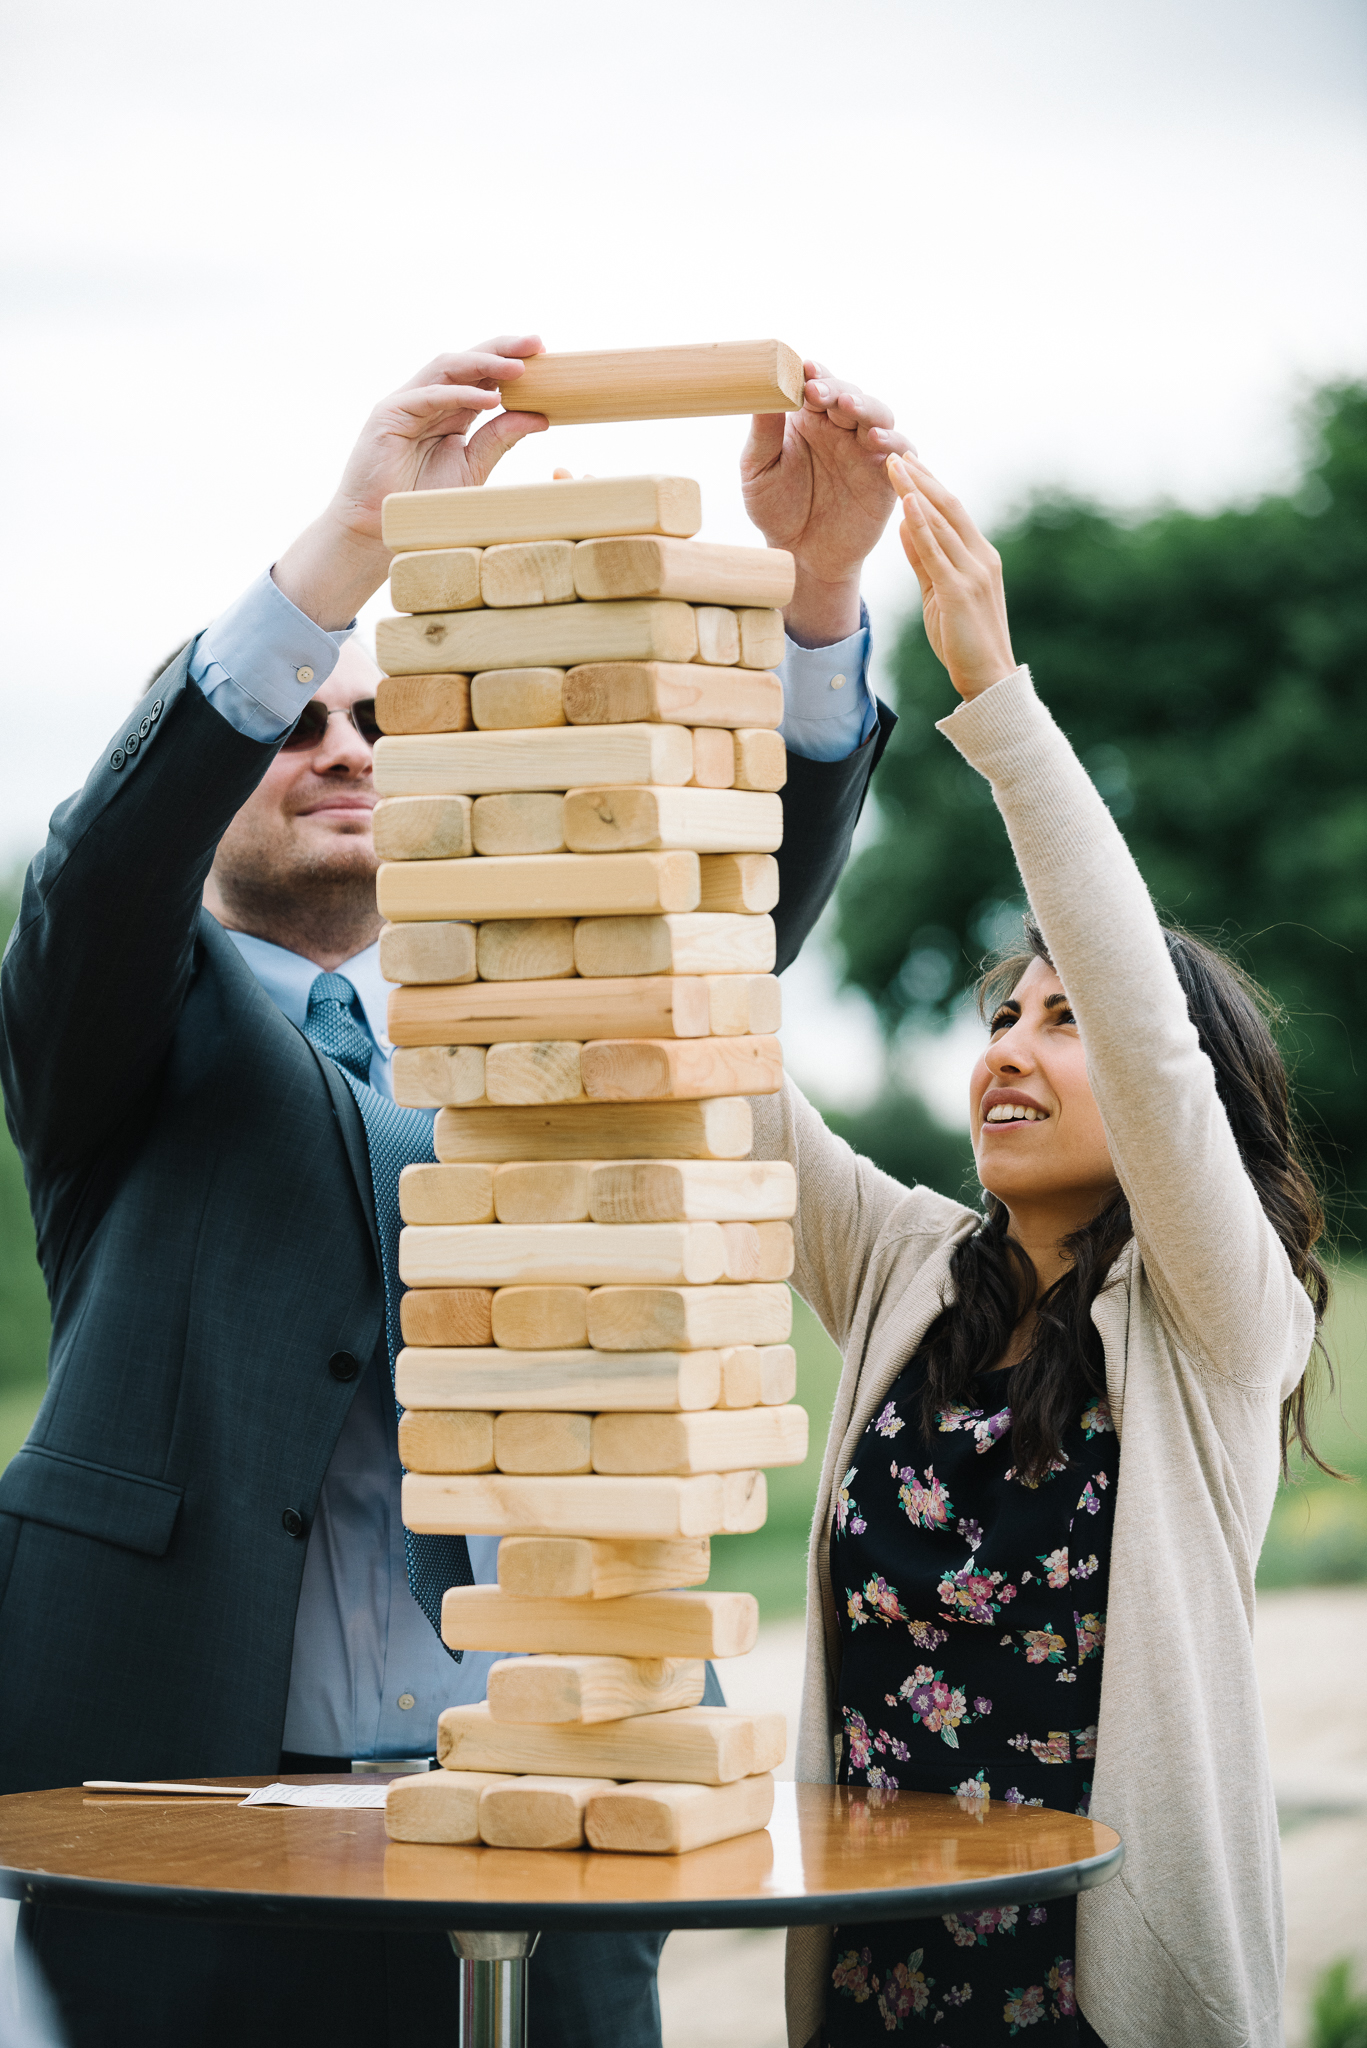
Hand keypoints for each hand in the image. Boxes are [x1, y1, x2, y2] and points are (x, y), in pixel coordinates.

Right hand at [275, 337, 547, 628]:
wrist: (382, 528)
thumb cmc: (424, 501)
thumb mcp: (473, 467)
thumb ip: (500, 439)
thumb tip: (541, 416)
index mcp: (449, 409)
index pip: (481, 375)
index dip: (509, 360)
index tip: (545, 353)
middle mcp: (428, 399)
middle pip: (466, 363)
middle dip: (501, 350)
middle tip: (536, 344)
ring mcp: (406, 404)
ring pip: (447, 370)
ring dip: (484, 365)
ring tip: (519, 369)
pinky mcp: (388, 415)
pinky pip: (428, 397)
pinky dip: (459, 395)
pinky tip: (490, 400)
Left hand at [741, 362, 912, 644]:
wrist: (799, 557)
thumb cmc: (775, 510)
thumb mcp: (757, 471)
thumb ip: (762, 433)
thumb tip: (762, 391)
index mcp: (809, 419)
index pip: (816, 384)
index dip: (813, 373)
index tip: (803, 369)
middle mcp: (840, 428)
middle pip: (848, 393)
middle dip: (835, 389)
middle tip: (819, 391)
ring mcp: (865, 449)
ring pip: (877, 414)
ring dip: (865, 407)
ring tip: (848, 406)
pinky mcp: (885, 476)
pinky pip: (900, 451)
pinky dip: (893, 440)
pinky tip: (875, 439)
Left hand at [889, 455, 1016, 699]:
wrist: (987, 678)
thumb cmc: (963, 640)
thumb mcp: (937, 592)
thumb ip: (923, 558)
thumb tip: (905, 524)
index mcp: (980, 557)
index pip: (952, 511)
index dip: (929, 484)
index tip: (907, 462)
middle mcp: (981, 558)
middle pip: (948, 507)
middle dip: (921, 478)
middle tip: (895, 451)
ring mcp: (973, 573)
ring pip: (941, 523)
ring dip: (916, 491)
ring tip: (893, 465)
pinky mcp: (959, 591)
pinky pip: (936, 552)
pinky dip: (921, 525)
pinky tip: (907, 502)